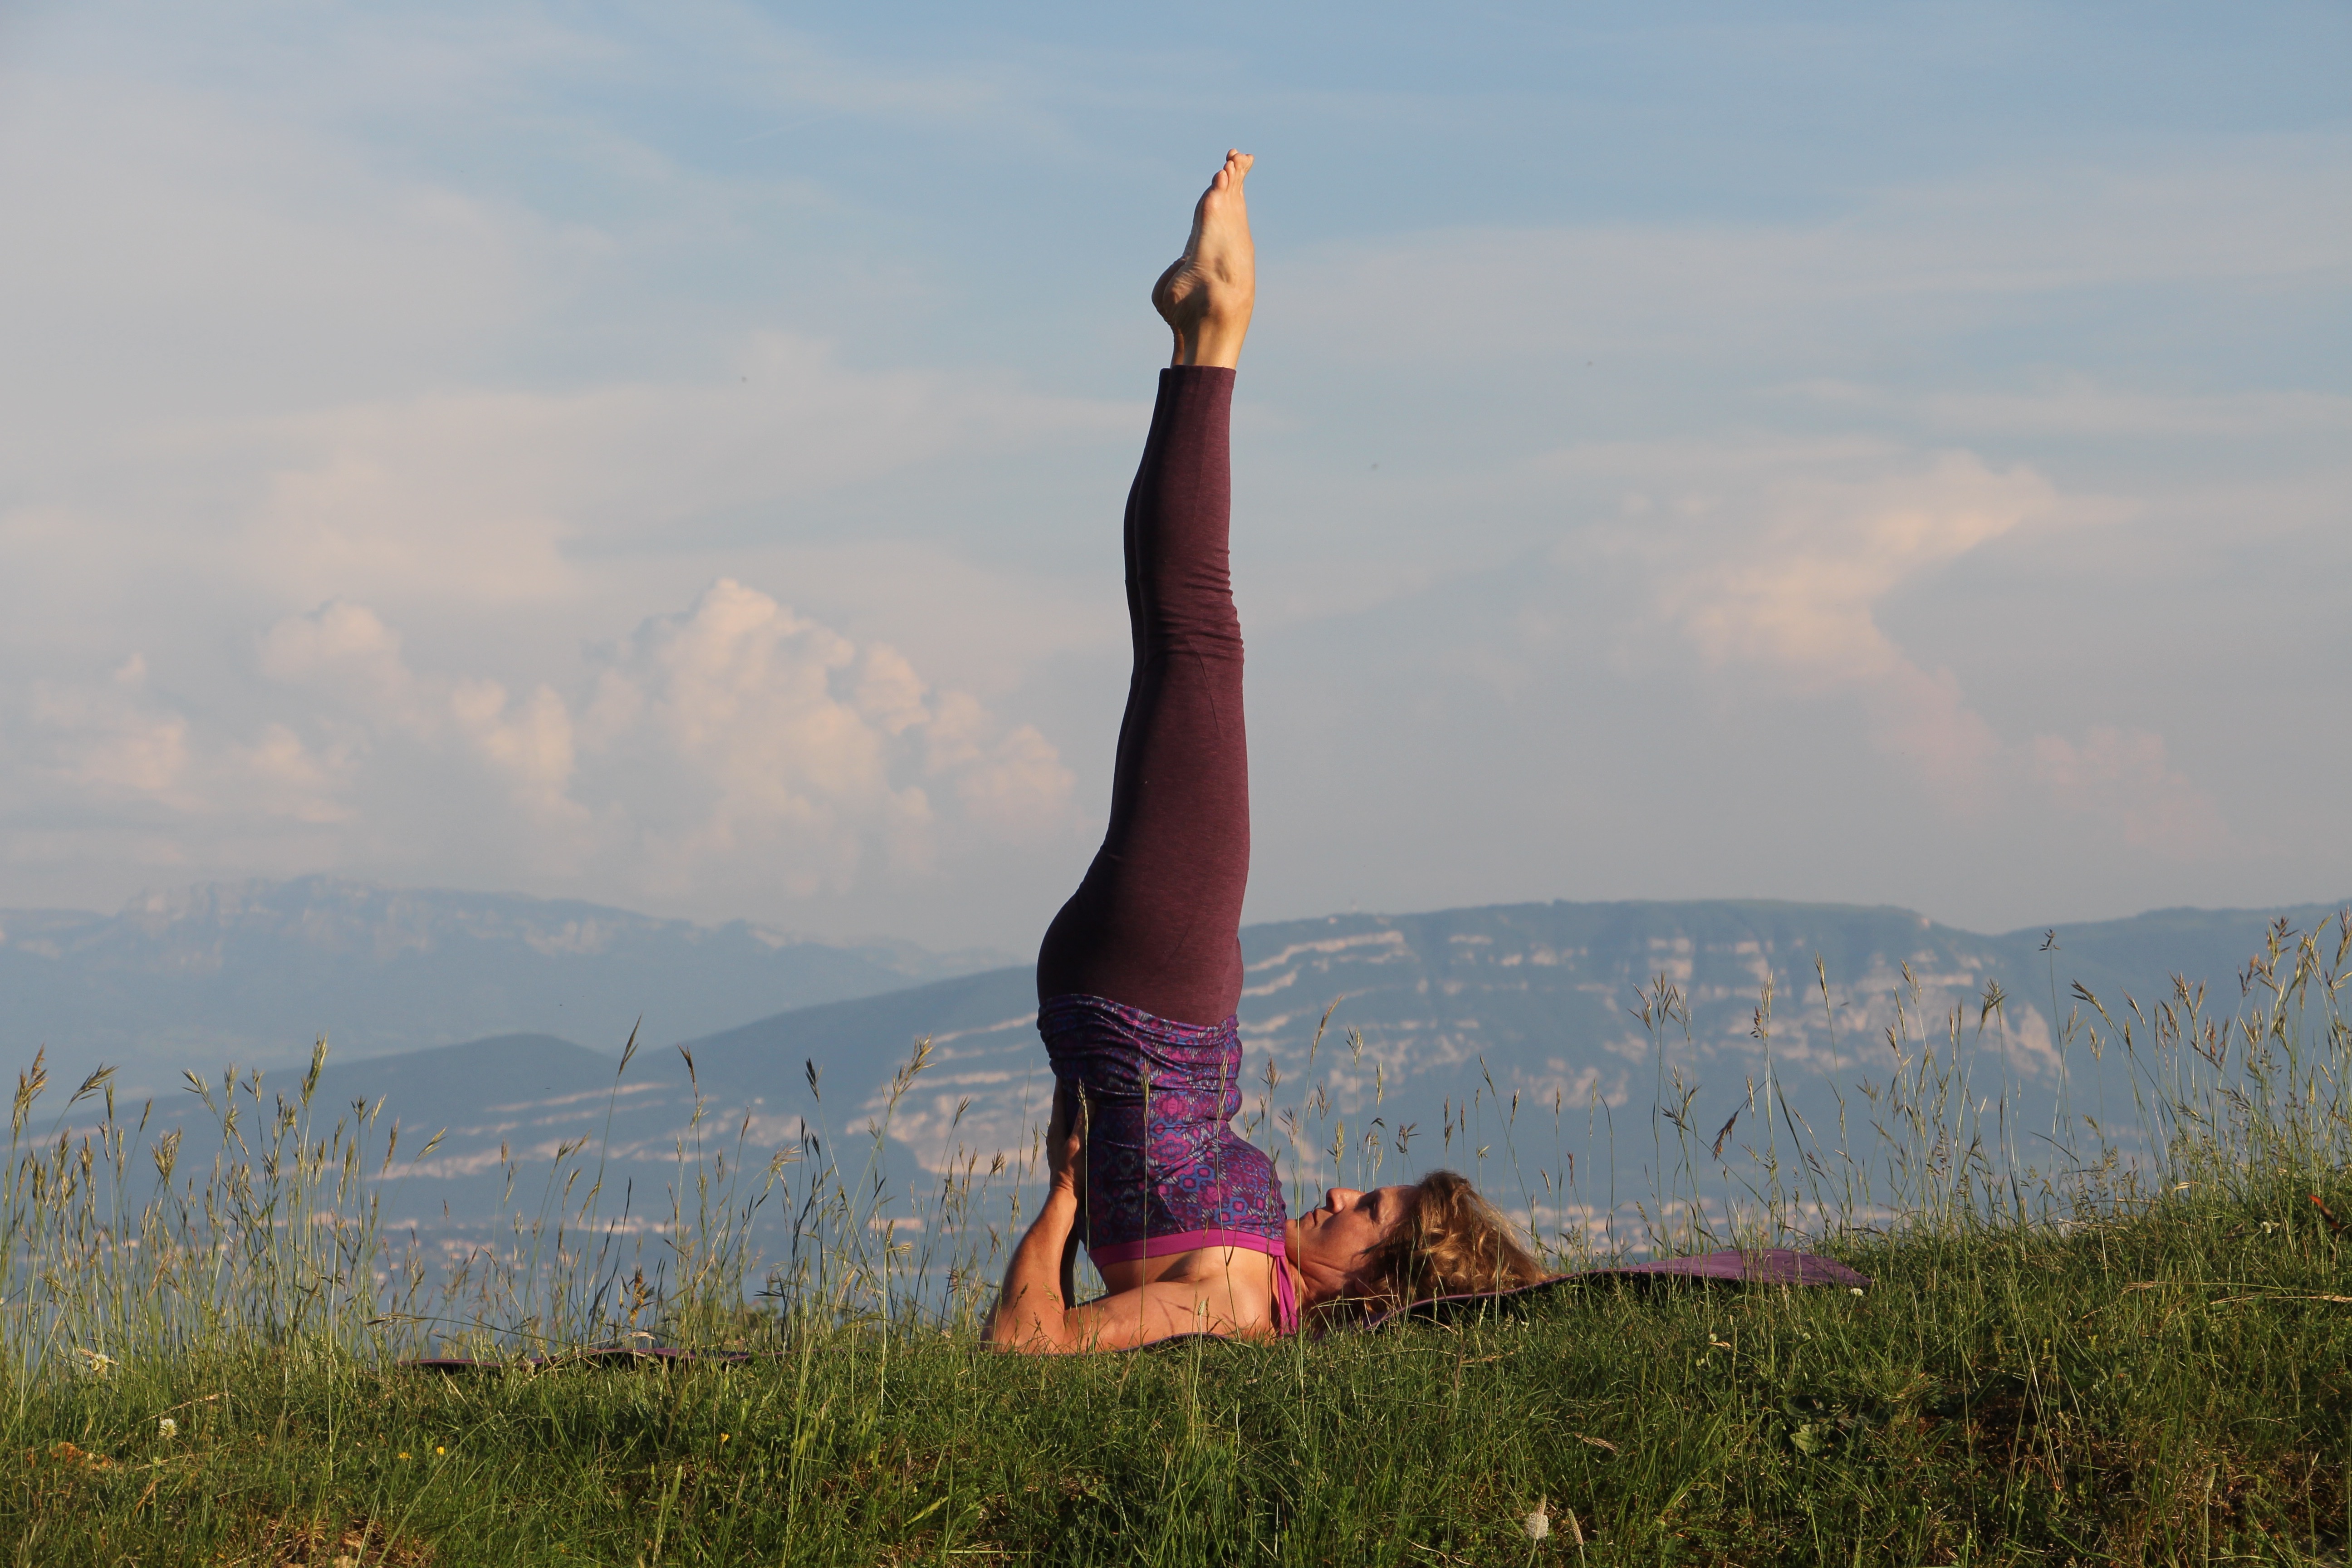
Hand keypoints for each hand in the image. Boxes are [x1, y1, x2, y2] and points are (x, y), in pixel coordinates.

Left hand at [1045, 1077, 1086, 1202]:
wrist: (1066, 1197)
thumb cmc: (1071, 1172)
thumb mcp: (1077, 1145)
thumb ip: (1082, 1123)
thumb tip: (1088, 1100)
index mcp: (1056, 1130)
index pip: (1058, 1101)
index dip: (1061, 1084)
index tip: (1062, 1068)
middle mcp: (1055, 1135)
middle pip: (1061, 1108)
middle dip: (1067, 1093)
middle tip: (1074, 1077)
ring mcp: (1059, 1145)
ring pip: (1066, 1120)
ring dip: (1072, 1107)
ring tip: (1081, 1096)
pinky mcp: (1066, 1153)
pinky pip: (1071, 1130)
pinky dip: (1076, 1122)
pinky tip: (1084, 1124)